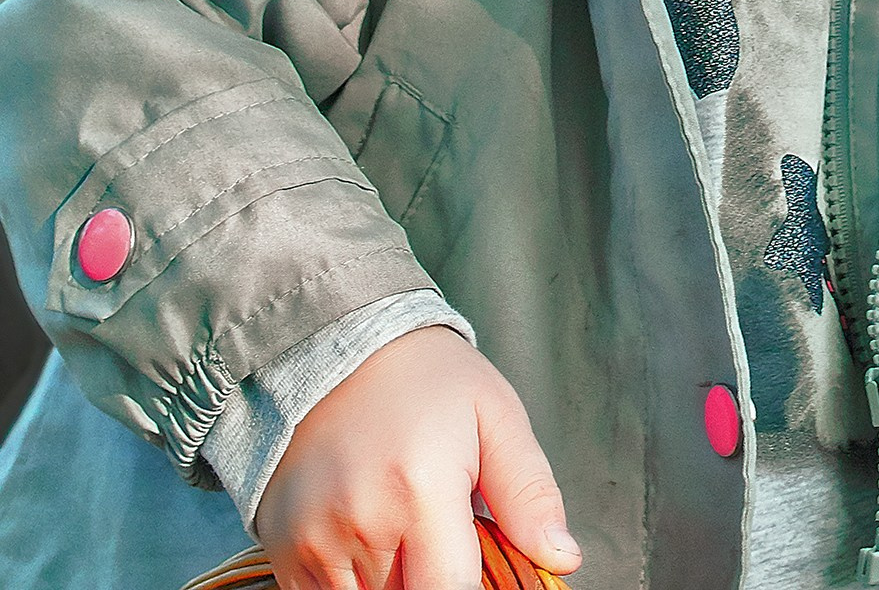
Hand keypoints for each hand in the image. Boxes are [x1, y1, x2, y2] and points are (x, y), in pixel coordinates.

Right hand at [254, 327, 578, 588]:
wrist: (334, 347)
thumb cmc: (428, 381)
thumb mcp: (495, 418)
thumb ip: (530, 495)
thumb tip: (563, 559)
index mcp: (421, 492)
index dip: (478, 589)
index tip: (488, 566)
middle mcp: (361, 525)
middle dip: (438, 576)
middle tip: (447, 531)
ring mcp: (312, 543)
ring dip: (397, 580)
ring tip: (409, 526)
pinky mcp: (281, 550)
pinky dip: (357, 580)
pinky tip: (373, 535)